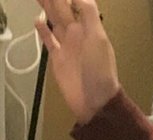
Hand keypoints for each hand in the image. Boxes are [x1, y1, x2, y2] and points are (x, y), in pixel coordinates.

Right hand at [35, 0, 119, 123]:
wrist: (95, 101)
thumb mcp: (98, 37)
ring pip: (55, 21)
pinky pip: (49, 41)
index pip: (77, 3)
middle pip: (63, 9)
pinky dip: (43, 31)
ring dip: (47, 9)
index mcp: (88, 27)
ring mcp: (67, 47)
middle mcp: (77, 34)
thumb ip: (88, 13)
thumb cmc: (99, 70)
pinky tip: (37, 21)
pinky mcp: (58, 59)